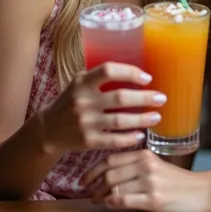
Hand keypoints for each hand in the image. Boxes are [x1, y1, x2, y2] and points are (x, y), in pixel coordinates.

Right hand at [38, 63, 165, 153]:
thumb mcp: (79, 82)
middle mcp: (83, 101)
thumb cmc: (71, 100)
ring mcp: (85, 122)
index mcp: (82, 82)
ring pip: (120, 121)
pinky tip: (141, 135)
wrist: (49, 129)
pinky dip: (130, 138)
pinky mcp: (87, 141)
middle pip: (120, 97)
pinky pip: (114, 140)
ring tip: (157, 117)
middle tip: (161, 98)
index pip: (109, 70)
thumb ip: (100, 76)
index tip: (147, 78)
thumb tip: (135, 71)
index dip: (130, 72)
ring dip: (143, 119)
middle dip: (145, 98)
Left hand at [81, 149, 210, 211]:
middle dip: (94, 185)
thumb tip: (108, 173)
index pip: (110, 159)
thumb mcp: (156, 166)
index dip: (92, 170)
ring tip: (97, 200)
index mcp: (144, 154)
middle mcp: (146, 165)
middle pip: (109, 173)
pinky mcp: (155, 199)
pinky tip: (109, 205)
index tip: (83, 179)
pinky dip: (112, 202)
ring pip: (114, 186)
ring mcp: (150, 182)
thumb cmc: (177, 180)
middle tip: (88, 193)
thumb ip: (135, 166)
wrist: (203, 190)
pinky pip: (125, 199)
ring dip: (101, 195)